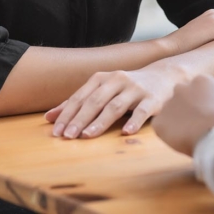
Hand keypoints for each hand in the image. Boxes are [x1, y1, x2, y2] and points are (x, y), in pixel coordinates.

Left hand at [45, 65, 176, 138]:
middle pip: (95, 101)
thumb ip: (78, 103)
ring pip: (115, 106)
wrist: (164, 76)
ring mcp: (135, 89)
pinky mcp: (153, 99)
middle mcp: (117, 80)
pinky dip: (134, 121)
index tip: (55, 131)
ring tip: (87, 136)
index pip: (80, 97)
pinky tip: (125, 132)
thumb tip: (49, 118)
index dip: (67, 114)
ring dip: (100, 122)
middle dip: (79, 119)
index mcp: (102, 78)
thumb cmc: (127, 87)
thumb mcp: (102, 90)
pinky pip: (142, 111)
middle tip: (67, 136)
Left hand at [153, 74, 213, 155]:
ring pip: (170, 111)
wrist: (212, 135)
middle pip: (181, 96)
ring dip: (176, 120)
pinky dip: (168, 133)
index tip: (208, 112)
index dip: (204, 101)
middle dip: (186, 107)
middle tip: (195, 121)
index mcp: (200, 81)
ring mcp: (167, 104)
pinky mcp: (159, 121)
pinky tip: (180, 139)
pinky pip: (162, 126)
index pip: (199, 88)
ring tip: (188, 133)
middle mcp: (180, 88)